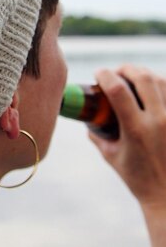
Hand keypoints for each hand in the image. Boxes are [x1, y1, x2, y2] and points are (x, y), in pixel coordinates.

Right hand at [87, 64, 165, 211]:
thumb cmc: (137, 178)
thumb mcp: (110, 156)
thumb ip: (96, 136)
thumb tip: (87, 121)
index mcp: (136, 129)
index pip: (117, 89)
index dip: (104, 75)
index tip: (97, 74)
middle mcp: (158, 121)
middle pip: (143, 78)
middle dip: (125, 68)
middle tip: (115, 71)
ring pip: (161, 81)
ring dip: (143, 73)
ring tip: (132, 76)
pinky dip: (160, 83)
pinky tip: (151, 87)